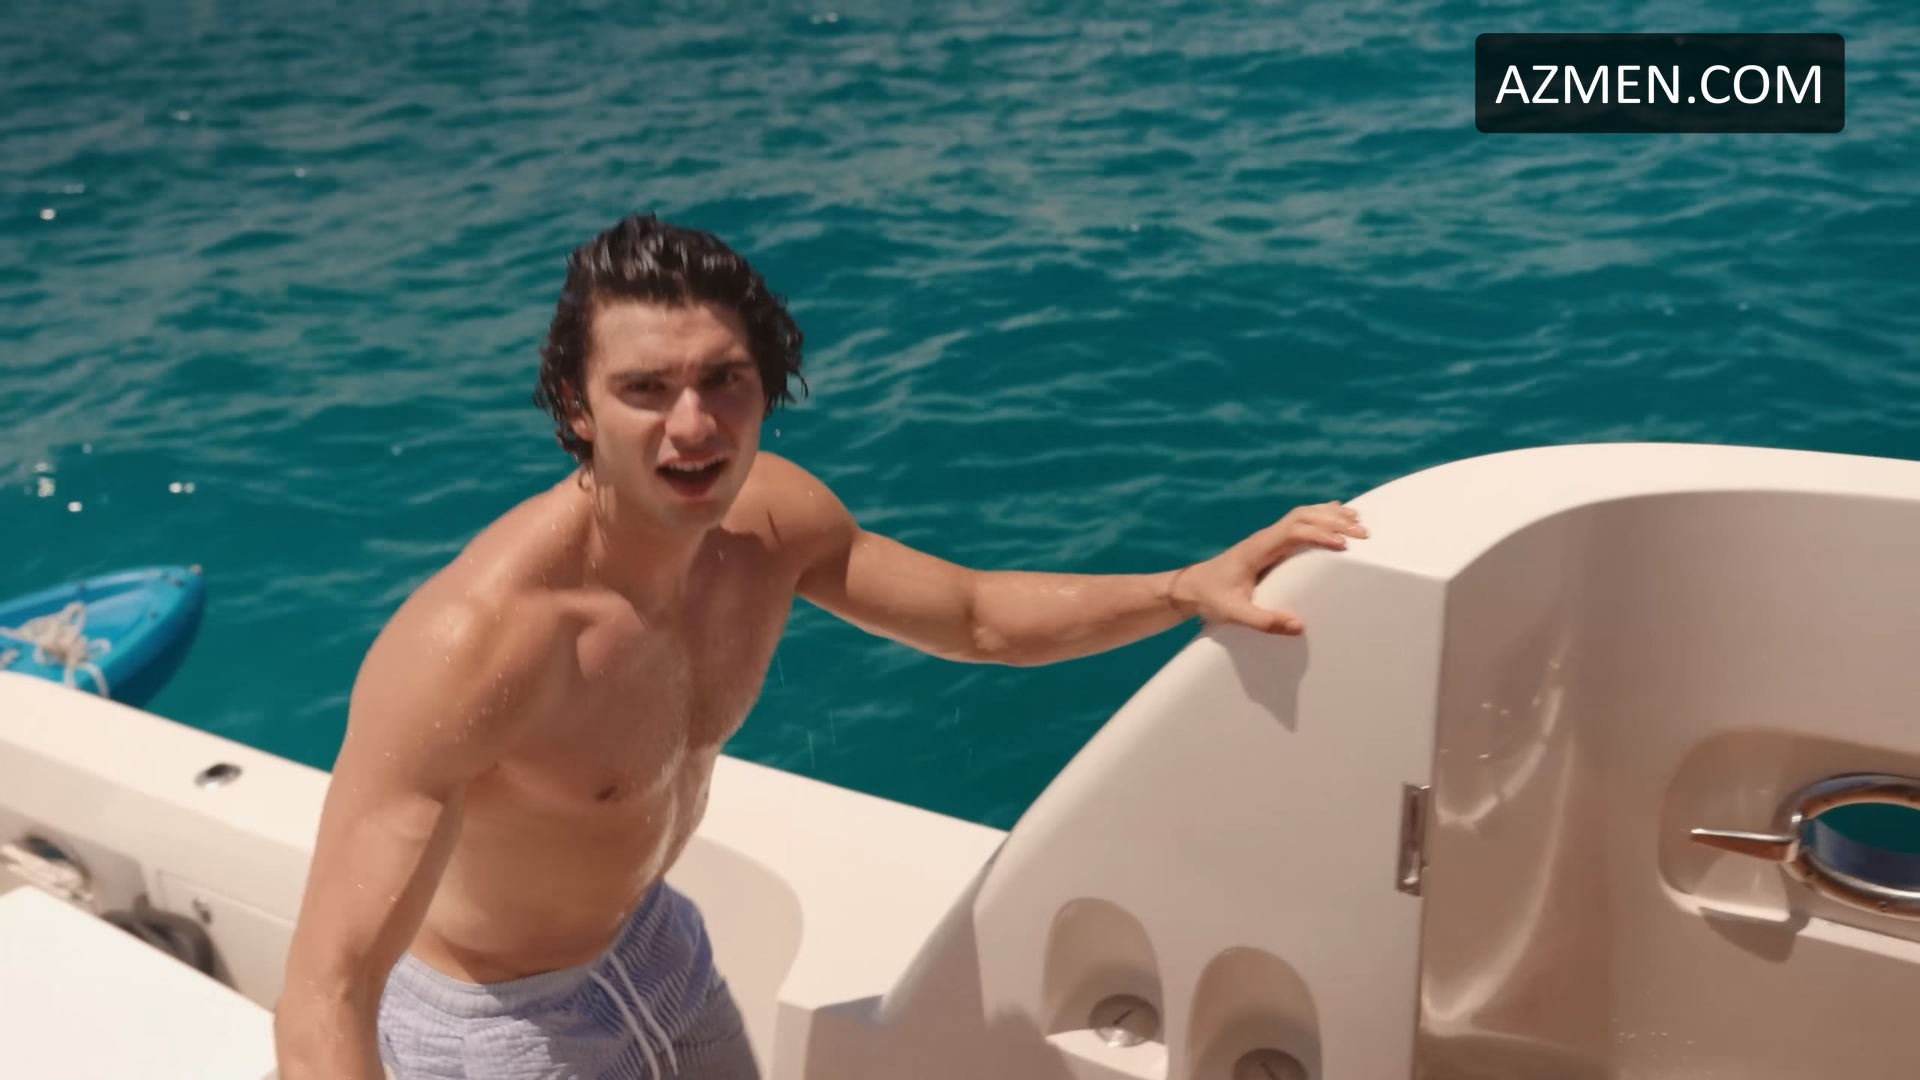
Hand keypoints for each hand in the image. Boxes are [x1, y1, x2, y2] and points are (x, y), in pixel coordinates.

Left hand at [1167, 501, 1365, 634]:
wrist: (1190, 587)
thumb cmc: (1211, 599)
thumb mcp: (1234, 613)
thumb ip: (1264, 621)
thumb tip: (1298, 626)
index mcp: (1257, 549)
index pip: (1293, 531)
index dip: (1319, 534)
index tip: (1343, 546)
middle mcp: (1264, 538)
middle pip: (1302, 516)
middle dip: (1333, 521)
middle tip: (1362, 533)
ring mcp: (1267, 538)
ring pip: (1302, 515)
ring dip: (1329, 515)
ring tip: (1357, 521)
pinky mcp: (1269, 544)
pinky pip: (1298, 522)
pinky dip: (1320, 516)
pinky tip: (1337, 513)